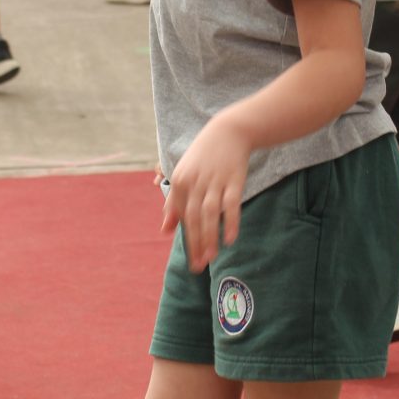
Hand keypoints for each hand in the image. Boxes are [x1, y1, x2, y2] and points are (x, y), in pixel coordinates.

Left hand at [161, 113, 249, 271]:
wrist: (229, 131)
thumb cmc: (204, 157)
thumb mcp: (183, 175)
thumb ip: (174, 204)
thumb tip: (164, 230)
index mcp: (180, 181)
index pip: (182, 216)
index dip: (186, 239)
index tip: (192, 259)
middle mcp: (195, 182)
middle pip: (193, 218)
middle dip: (196, 244)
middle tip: (199, 267)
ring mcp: (215, 181)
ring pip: (210, 215)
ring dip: (210, 237)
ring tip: (211, 258)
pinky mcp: (234, 180)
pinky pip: (231, 205)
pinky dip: (230, 222)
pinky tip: (230, 239)